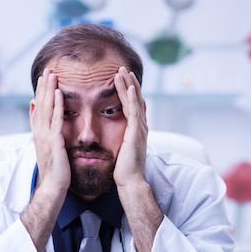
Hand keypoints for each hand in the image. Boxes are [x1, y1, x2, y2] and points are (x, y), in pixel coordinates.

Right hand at [29, 68, 70, 202]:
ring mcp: (45, 136)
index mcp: (38, 135)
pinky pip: (56, 119)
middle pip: (40, 104)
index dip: (39, 94)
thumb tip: (51, 133)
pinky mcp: (54, 141)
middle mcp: (39, 133)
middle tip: (47, 70)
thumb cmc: (55, 173)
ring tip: (52, 74)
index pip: (37, 109)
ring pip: (46, 108)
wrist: (53, 187)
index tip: (42, 80)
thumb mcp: (50, 152)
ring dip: (49, 90)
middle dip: (43, 86)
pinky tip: (59, 93)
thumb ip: (48, 137)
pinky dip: (56, 105)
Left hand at [113, 67, 147, 189]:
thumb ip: (118, 140)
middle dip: (129, 83)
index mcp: (135, 130)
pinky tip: (129, 87)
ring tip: (123, 71)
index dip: (127, 91)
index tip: (122, 79)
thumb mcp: (120, 151)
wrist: (130, 182)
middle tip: (123, 68)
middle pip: (135, 99)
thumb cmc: (123, 171)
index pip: (132, 106)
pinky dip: (132, 98)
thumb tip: (110, 137)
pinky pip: (134, 112)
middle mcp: (140, 127)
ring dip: (129, 85)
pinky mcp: (136, 133)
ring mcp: (139, 129)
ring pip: (134, 101)